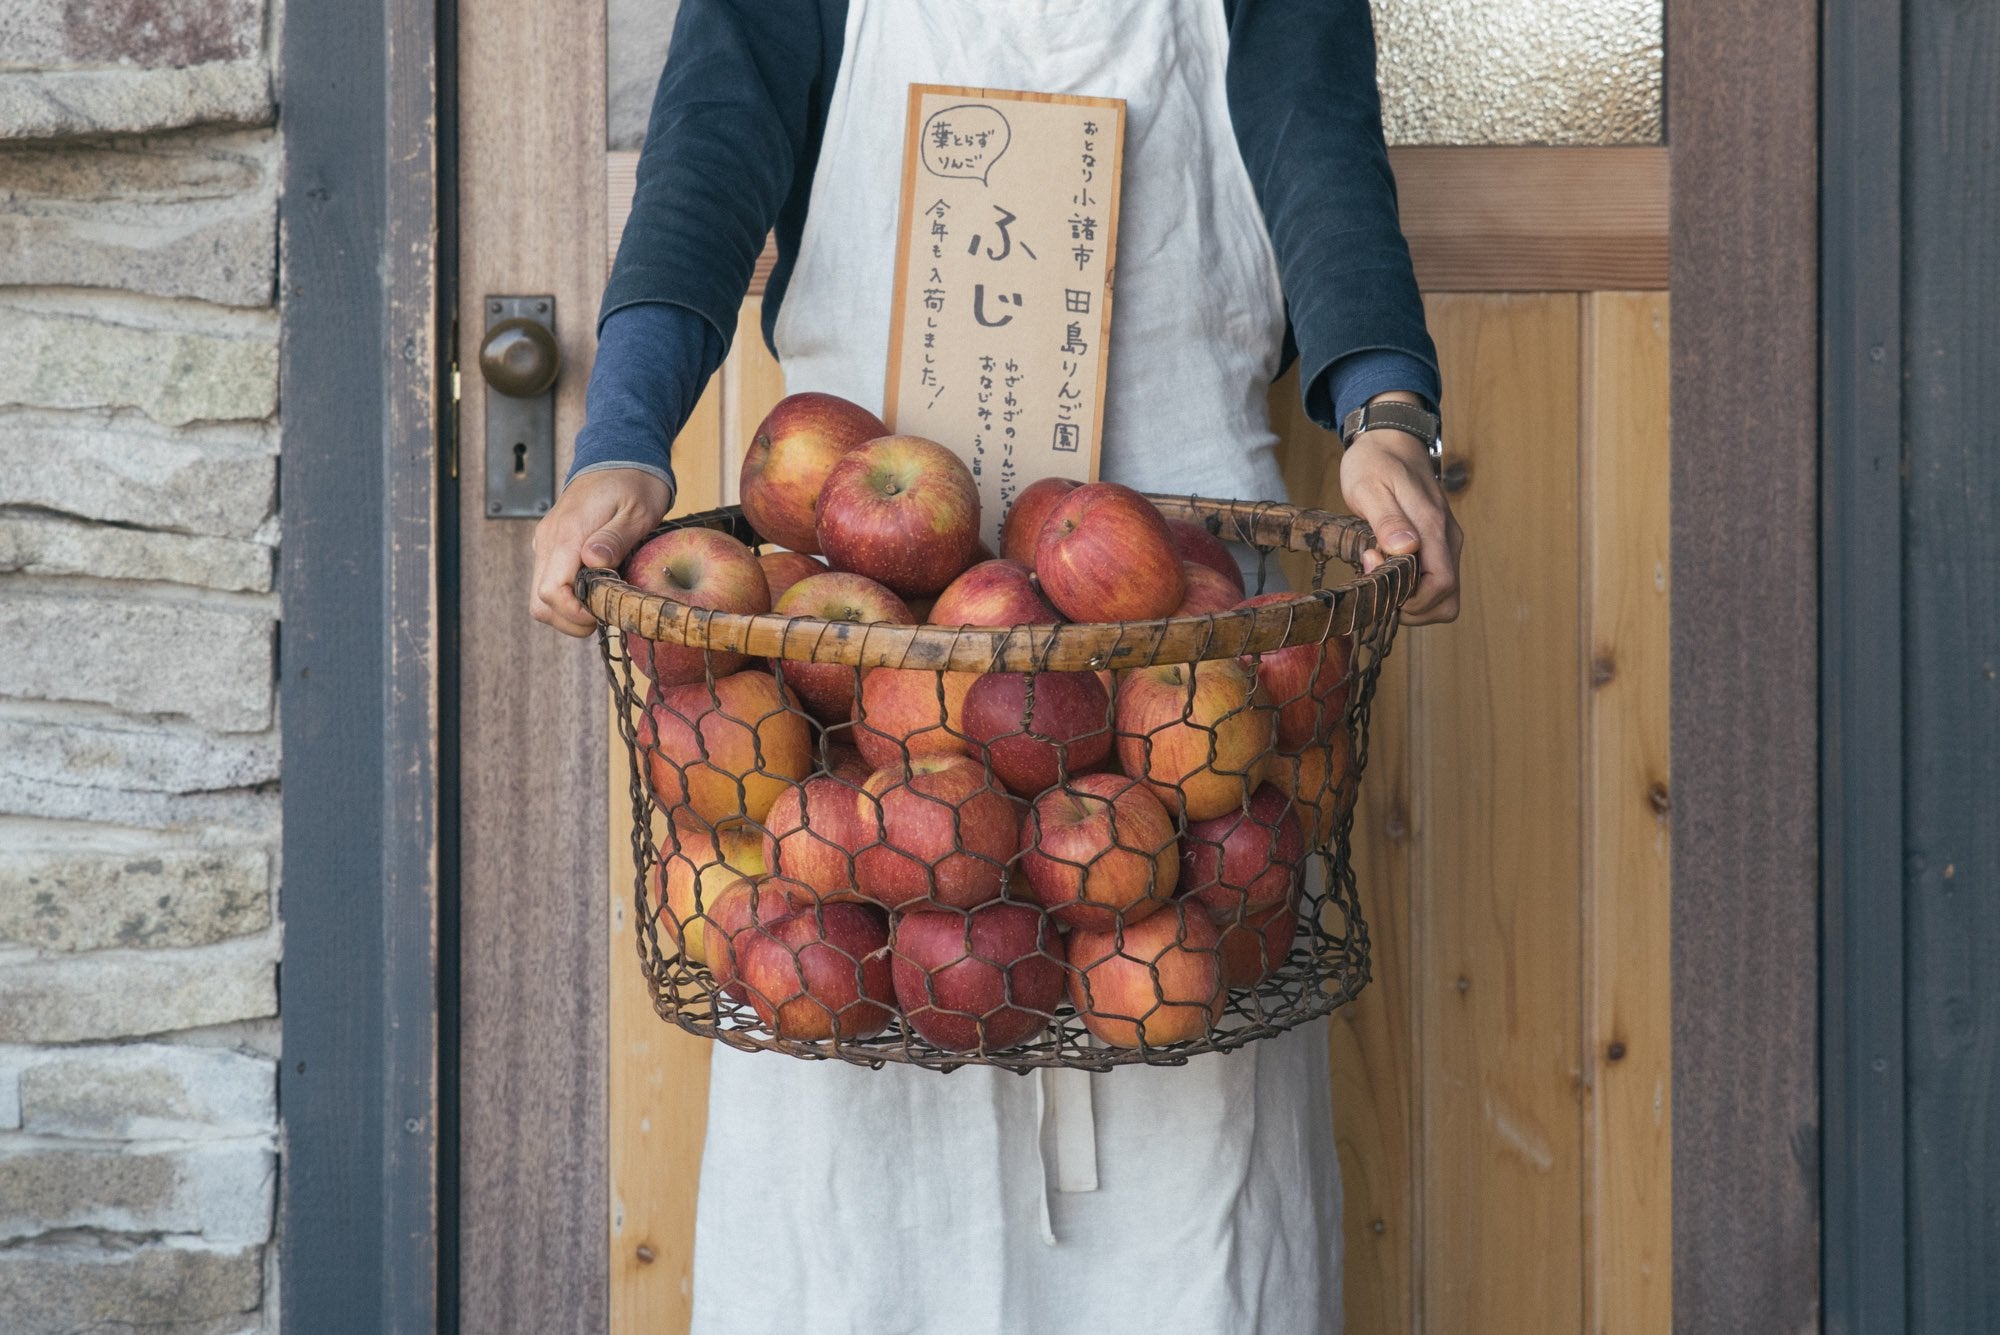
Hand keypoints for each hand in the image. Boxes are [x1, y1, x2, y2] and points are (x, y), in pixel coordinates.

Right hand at [529, 468, 673, 635]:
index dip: (573, 614)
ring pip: (540, 596)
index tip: (602, 615)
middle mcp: (549, 540)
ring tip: (603, 604)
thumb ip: (615, 538)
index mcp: (568, 534)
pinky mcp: (552, 545)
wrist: (619, 454)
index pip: (550, 591)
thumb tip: (593, 562)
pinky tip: (596, 590)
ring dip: (568, 611)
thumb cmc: (634, 482)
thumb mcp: (638, 509)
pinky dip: (567, 597)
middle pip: (539, 602)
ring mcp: (547, 542)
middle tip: (604, 617)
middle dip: (569, 620)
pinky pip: (549, 581)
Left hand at [1339, 422, 1463, 624]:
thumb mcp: (1369, 487)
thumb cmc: (1375, 462)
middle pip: (1446, 599)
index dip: (1411, 600)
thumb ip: (1387, 520)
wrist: (1391, 439)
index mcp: (1433, 527)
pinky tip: (1390, 569)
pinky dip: (1415, 589)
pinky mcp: (1440, 544)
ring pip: (1444, 595)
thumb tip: (1405, 549)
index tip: (1380, 582)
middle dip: (1411, 606)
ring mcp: (1447, 542)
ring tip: (1383, 575)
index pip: (1441, 585)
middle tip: (1378, 583)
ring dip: (1413, 600)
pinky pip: (1436, 581)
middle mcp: (1448, 538)